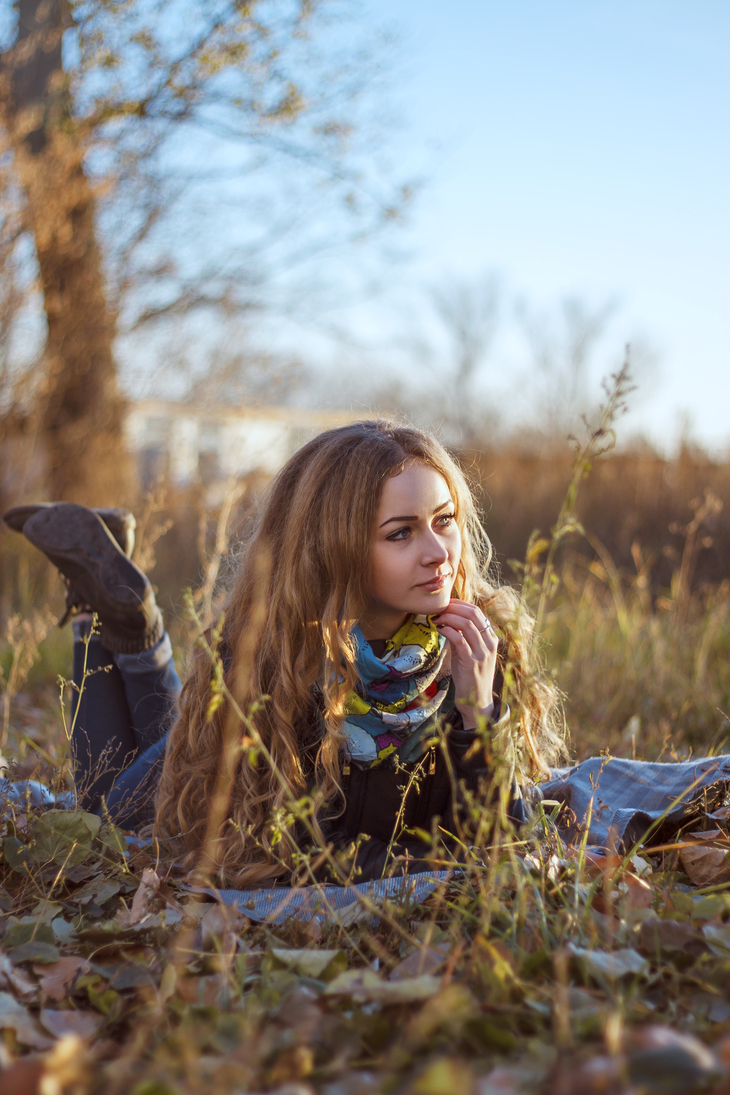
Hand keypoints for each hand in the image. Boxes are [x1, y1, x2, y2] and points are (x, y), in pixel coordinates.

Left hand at [434, 598, 498, 729]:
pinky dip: (448, 630)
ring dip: (449, 618)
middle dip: (453, 607)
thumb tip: (447, 620)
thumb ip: (463, 636)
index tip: (445, 603)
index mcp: (491, 638)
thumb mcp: (470, 652)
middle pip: (473, 614)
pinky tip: (440, 629)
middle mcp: (489, 643)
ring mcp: (482, 653)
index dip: (460, 604)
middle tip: (438, 608)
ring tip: (436, 618)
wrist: (477, 701)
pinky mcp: (472, 662)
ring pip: (467, 624)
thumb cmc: (471, 675)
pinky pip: (459, 640)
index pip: (477, 612)